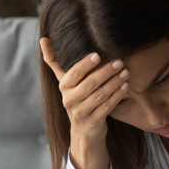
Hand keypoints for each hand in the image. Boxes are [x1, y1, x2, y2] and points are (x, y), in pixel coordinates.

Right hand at [40, 38, 129, 168]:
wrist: (84, 130)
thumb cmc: (77, 98)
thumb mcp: (66, 81)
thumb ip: (54, 60)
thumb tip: (43, 38)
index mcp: (63, 87)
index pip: (74, 73)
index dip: (85, 64)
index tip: (98, 55)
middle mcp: (69, 101)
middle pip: (89, 84)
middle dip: (106, 72)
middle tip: (119, 62)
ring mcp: (80, 113)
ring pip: (99, 95)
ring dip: (114, 83)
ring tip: (125, 72)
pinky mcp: (92, 122)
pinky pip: (106, 107)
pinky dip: (117, 96)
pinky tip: (125, 87)